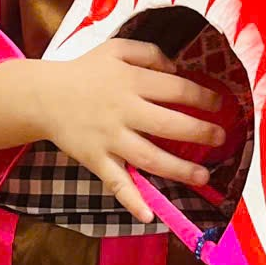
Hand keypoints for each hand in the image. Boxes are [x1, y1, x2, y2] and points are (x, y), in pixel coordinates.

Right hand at [35, 39, 226, 222]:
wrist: (44, 96)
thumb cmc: (86, 71)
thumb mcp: (117, 49)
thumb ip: (150, 53)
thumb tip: (177, 70)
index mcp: (131, 81)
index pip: (176, 90)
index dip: (202, 97)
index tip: (219, 104)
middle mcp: (123, 111)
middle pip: (168, 124)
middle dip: (199, 132)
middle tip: (221, 138)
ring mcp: (110, 139)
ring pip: (149, 157)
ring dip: (179, 169)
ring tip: (204, 175)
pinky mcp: (96, 160)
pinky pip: (116, 183)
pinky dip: (132, 200)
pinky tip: (149, 215)